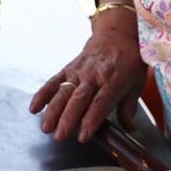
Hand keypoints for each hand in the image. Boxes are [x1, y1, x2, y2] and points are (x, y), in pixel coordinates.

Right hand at [29, 15, 145, 142]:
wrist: (116, 35)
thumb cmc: (128, 61)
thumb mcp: (136, 83)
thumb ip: (128, 107)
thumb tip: (128, 129)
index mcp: (114, 80)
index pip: (100, 103)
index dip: (91, 120)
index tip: (83, 136)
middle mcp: (94, 76)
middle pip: (78, 99)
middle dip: (67, 119)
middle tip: (60, 136)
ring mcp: (78, 72)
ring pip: (63, 92)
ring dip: (53, 111)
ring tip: (46, 127)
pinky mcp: (68, 69)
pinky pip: (53, 81)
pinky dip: (42, 94)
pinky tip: (34, 108)